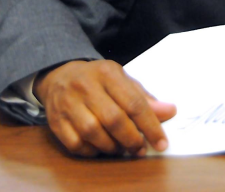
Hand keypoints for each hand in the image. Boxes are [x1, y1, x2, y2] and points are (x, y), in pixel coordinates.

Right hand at [34, 59, 176, 157]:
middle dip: (131, 139)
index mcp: (107, 73)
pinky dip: (92, 151)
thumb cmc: (98, 79)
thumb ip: (144, 97)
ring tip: (123, 148)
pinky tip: (102, 148)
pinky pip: (76, 145)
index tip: (161, 142)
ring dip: (112, 147)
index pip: (133, 102)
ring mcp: (68, 104)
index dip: (150, 125)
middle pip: (113, 119)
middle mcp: (86, 87)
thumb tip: (169, 112)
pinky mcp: (56, 122)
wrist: (60, 76)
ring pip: (93, 133)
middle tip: (141, 149)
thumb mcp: (122, 80)